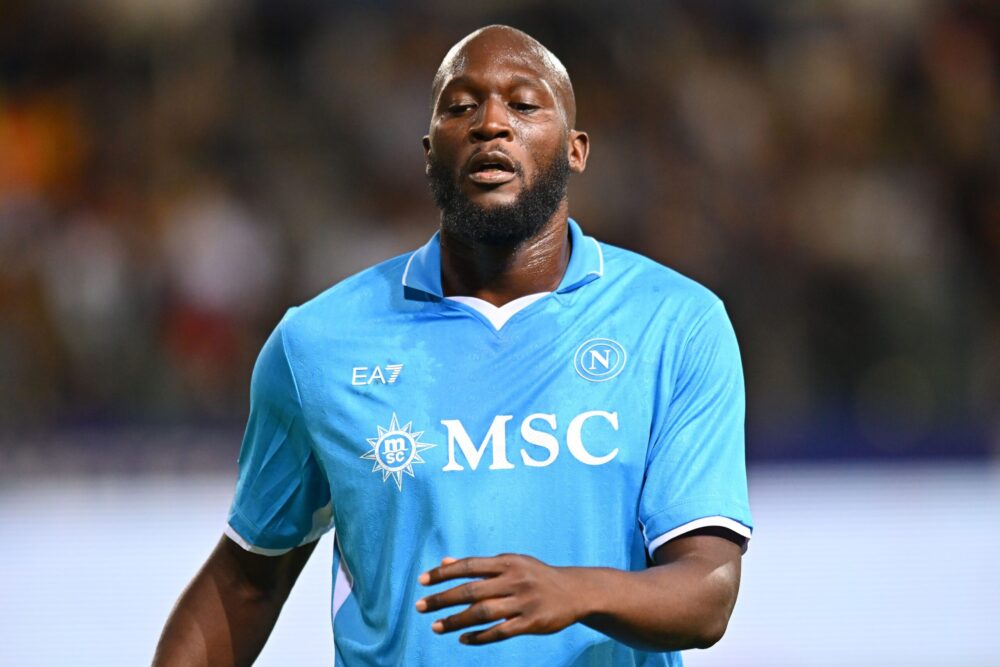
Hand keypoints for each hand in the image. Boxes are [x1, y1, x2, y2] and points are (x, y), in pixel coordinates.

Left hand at [415, 554, 589, 645]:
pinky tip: (463, 639)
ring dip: (456, 621)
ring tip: (435, 627)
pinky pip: (501, 631)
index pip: (469, 566)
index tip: (422, 581)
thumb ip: (478, 566)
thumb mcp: (510, 563)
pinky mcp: (532, 622)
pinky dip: (480, 636)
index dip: (444, 573)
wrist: (575, 591)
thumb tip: (444, 563)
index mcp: (507, 562)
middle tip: (419, 607)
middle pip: (472, 590)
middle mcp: (515, 579)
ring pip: (483, 613)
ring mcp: (524, 602)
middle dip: (443, 599)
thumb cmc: (535, 575)